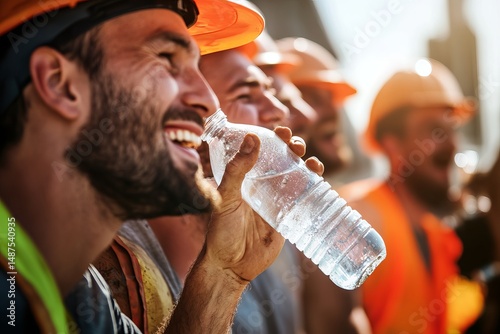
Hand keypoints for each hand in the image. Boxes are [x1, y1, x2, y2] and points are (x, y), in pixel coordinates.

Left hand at [203, 126, 323, 283]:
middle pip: (283, 160)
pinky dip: (315, 187)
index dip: (272, 138)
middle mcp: (262, 186)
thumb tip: (252, 138)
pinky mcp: (288, 217)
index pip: (260, 151)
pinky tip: (319, 179)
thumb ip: (236, 171)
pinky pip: (304, 199)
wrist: (231, 266)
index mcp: (245, 178)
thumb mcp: (225, 198)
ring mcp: (277, 201)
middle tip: (296, 145)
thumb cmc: (222, 232)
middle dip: (293, 148)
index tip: (280, 130)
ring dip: (308, 165)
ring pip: (297, 176)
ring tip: (312, 163)